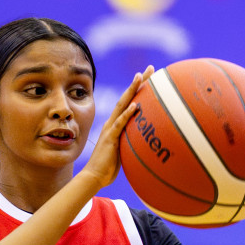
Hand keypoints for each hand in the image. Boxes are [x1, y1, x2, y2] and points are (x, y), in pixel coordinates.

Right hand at [81, 68, 151, 188]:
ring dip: (132, 90)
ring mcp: (110, 129)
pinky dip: (128, 114)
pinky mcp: (110, 139)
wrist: (94, 176)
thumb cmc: (108, 167)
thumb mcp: (124, 151)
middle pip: (126, 97)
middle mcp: (112, 123)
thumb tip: (146, 143)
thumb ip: (131, 143)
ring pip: (122, 105)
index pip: (128, 102)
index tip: (150, 76)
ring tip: (141, 77)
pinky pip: (120, 124)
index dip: (138, 88)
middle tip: (150, 68)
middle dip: (139, 82)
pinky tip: (136, 105)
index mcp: (115, 125)